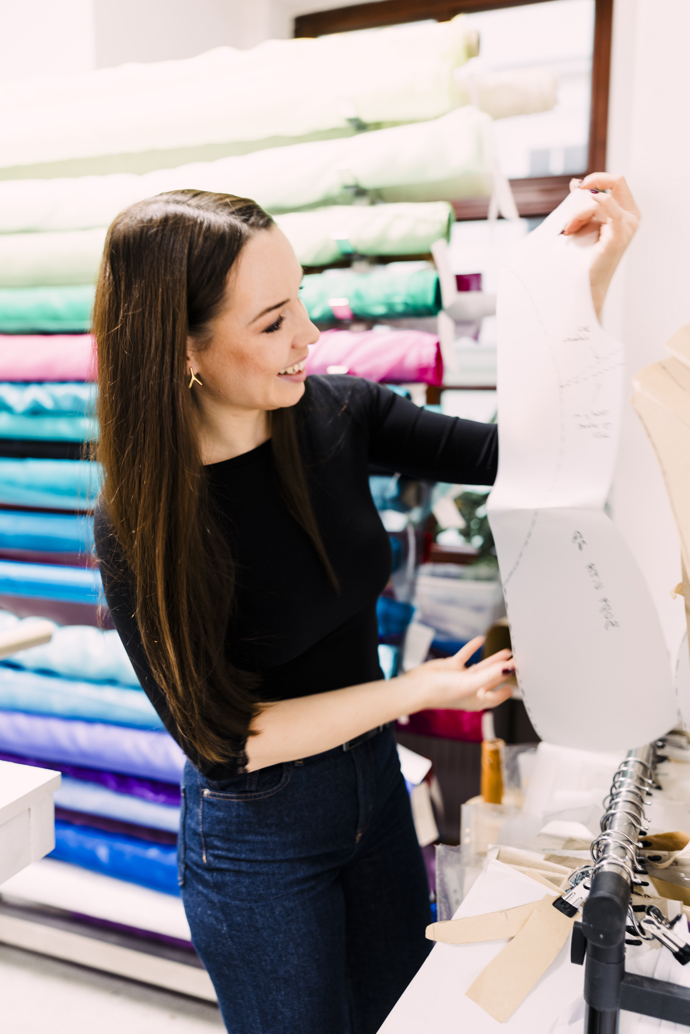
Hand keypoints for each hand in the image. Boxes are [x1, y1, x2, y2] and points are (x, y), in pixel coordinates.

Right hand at [412, 636, 514, 712]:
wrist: (418, 686)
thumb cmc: (443, 692)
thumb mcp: (472, 683)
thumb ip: (491, 674)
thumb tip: (510, 667)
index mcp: (478, 699)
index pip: (498, 695)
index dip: (508, 689)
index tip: (518, 682)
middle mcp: (472, 689)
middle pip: (493, 678)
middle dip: (504, 670)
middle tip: (517, 660)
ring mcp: (462, 678)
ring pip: (482, 666)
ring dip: (493, 659)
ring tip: (506, 651)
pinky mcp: (452, 667)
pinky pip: (466, 655)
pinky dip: (473, 648)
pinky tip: (481, 640)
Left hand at [563, 173, 640, 318]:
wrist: (585, 284)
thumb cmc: (584, 257)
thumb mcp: (583, 222)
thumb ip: (582, 203)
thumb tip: (576, 183)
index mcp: (626, 211)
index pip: (617, 181)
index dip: (598, 177)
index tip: (578, 185)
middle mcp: (631, 217)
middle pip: (616, 183)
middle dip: (592, 186)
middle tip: (573, 197)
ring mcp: (628, 227)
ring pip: (600, 200)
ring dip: (579, 212)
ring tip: (568, 230)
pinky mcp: (618, 237)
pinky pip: (612, 211)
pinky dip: (602, 202)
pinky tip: (593, 199)